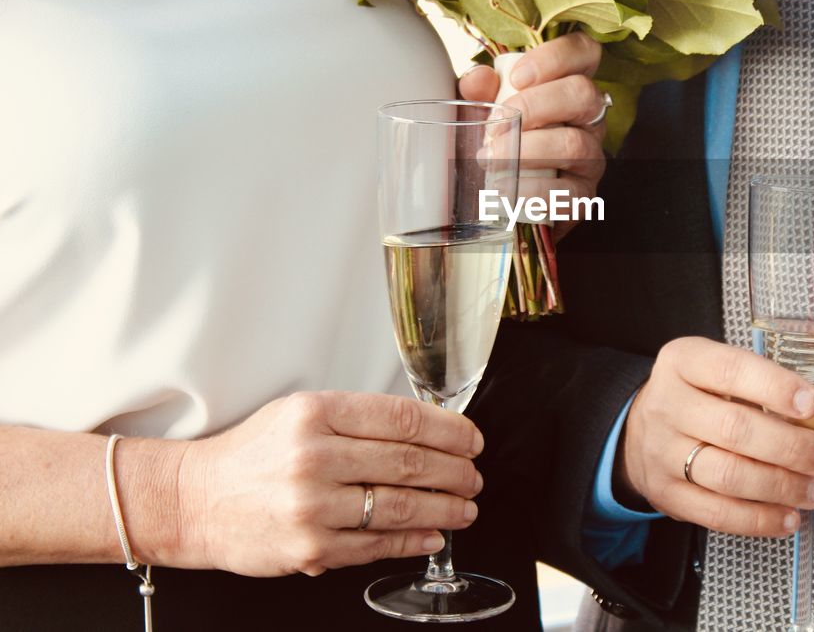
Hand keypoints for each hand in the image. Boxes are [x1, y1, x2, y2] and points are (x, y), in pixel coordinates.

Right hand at [178, 391, 483, 576]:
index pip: (402, 417)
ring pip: (400, 506)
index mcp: (316, 412)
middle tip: (474, 474)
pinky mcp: (310, 547)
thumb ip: (356, 418)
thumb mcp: (299, 413)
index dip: (449, 430)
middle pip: (409, 461)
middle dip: (455, 470)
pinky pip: (377, 544)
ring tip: (465, 506)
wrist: (193, 500)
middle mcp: (314, 456)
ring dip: (444, 508)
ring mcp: (312, 505)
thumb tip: (426, 430)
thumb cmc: (253, 454)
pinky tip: (433, 534)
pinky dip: (413, 540)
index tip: (470, 439)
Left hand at [459, 34, 606, 239]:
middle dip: (535, 106)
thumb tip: (477, 79)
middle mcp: (589, 119)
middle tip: (495, 126)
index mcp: (568, 86)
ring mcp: (591, 157)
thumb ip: (480, 91)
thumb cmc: (498, 144)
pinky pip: (568, 192)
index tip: (517, 77)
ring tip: (491, 159)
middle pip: (582, 94)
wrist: (502, 200)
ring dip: (529, 149)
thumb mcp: (485, 111)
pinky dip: (532, 190)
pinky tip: (505, 191)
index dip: (556, 57)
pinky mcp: (583, 196)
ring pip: (575, 143)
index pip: (585, 52)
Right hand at [619, 338, 813, 537]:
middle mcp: (667, 405)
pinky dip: (759, 520)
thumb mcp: (726, 375)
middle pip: (734, 429)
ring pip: (728, 475)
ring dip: (781, 486)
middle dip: (791, 447)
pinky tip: (789, 517)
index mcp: (684, 362)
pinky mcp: (666, 494)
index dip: (774, 388)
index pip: (730, 370)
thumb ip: (780, 390)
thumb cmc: (699, 396)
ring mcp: (662, 452)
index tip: (813, 404)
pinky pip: (716, 513)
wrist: (638, 429)